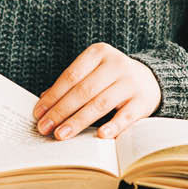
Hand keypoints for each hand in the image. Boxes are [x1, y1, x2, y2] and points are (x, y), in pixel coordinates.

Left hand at [33, 43, 160, 140]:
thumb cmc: (111, 78)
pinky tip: (99, 135)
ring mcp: (130, 82)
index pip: (71, 76)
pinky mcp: (143, 100)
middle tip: (45, 128)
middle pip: (83, 90)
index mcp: (98, 53)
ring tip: (61, 134)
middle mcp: (116, 64)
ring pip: (100, 103)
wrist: (149, 79)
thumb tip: (43, 104)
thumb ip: (70, 85)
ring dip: (78, 121)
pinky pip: (125, 116)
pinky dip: (113, 126)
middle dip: (61, 111)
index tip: (38, 113)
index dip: (53, 96)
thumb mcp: (92, 73)